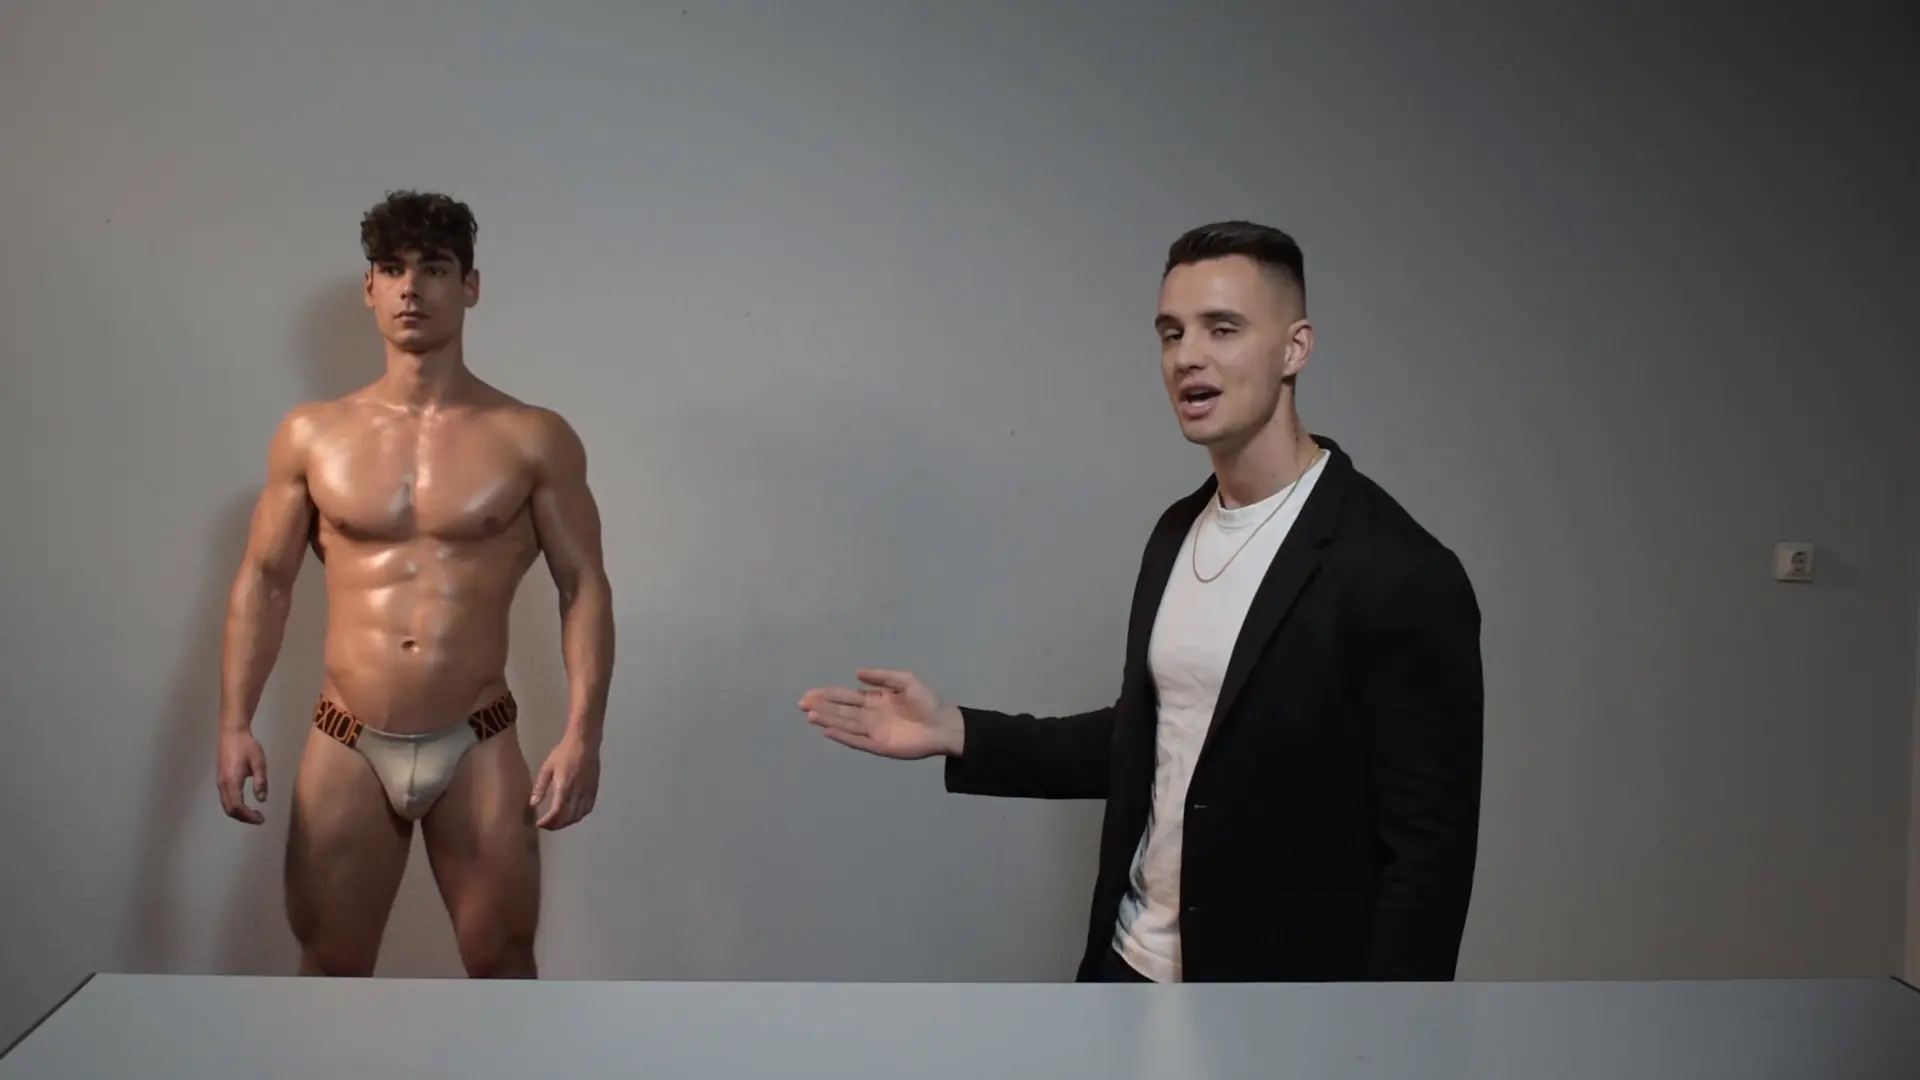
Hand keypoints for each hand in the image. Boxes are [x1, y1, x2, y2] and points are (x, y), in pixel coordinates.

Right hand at [216, 729, 268, 824]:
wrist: (231, 733)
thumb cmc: (246, 746)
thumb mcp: (259, 762)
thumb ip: (260, 781)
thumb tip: (262, 799)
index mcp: (232, 781)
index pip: (237, 806)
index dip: (249, 816)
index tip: (261, 819)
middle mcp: (222, 784)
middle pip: (230, 809)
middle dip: (244, 818)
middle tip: (259, 819)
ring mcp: (219, 782)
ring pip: (226, 805)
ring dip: (239, 813)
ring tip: (254, 814)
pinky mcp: (220, 779)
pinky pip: (225, 799)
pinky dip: (234, 806)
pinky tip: (245, 804)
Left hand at [530, 734, 599, 829]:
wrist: (585, 742)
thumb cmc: (564, 753)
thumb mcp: (547, 768)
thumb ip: (540, 787)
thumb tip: (533, 804)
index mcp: (564, 786)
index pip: (557, 812)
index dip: (548, 822)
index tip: (539, 824)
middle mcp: (577, 792)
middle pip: (568, 817)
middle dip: (556, 825)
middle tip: (546, 825)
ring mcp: (588, 792)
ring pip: (579, 815)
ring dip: (567, 822)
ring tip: (557, 822)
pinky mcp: (594, 790)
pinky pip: (588, 809)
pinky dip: (579, 816)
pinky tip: (572, 815)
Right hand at [799, 669, 962, 758]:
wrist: (943, 725)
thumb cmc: (926, 702)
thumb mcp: (905, 681)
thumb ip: (882, 676)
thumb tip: (857, 673)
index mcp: (873, 699)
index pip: (845, 696)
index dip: (828, 694)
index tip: (810, 693)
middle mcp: (869, 715)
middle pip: (840, 710)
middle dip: (821, 706)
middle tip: (802, 704)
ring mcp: (872, 731)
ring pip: (845, 724)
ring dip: (828, 720)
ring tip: (810, 715)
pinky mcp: (878, 745)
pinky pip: (856, 741)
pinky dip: (842, 736)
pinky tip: (828, 731)